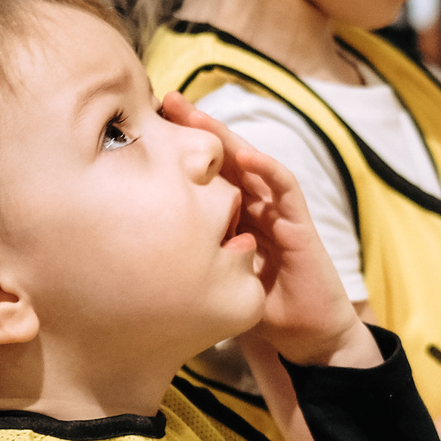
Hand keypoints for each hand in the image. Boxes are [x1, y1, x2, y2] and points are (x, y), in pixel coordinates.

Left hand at [160, 91, 375, 368]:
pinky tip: (245, 155)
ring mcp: (278, 212)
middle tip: (166, 101)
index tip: (145, 129)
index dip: (180, 151)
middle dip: (198, 128)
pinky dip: (266, 169)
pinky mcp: (300, 224)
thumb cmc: (262, 313)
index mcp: (234, 218)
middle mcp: (255, 208)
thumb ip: (189, 267)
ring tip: (198, 115)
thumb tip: (134, 268)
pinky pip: (285, 188)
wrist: (307, 340)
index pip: (205, 175)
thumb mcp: (214, 284)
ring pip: (252, 163)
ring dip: (227, 136)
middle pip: (224, 158)